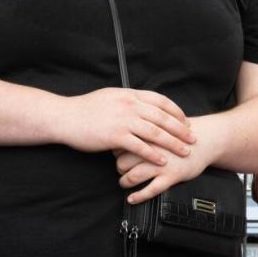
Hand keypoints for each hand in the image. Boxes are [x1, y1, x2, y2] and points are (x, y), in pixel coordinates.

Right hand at [58, 88, 193, 164]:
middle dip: (181, 129)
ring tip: (185, 151)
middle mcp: (130, 105)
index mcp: (130, 95)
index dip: (176, 112)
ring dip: (173, 143)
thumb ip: (129, 100)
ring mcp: (123, 120)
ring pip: (156, 133)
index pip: (161, 101)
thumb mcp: (111, 96)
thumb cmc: (86, 109)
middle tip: (193, 138)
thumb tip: (143, 103)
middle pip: (164, 118)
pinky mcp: (115, 136)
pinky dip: (153, 154)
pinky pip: (140, 147)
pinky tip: (162, 161)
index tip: (186, 121)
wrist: (64, 117)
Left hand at [115, 137, 211, 204]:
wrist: (206, 139)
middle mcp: (153, 149)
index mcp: (148, 135)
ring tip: (126, 183)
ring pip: (133, 177)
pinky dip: (139, 196)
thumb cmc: (182, 133)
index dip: (118, 151)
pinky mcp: (171, 176)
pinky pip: (150, 190)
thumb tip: (123, 136)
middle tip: (123, 169)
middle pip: (122, 162)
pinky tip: (132, 199)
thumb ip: (143, 130)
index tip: (120, 154)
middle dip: (120, 168)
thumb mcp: (161, 125)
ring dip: (125, 182)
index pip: (121, 146)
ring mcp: (162, 164)